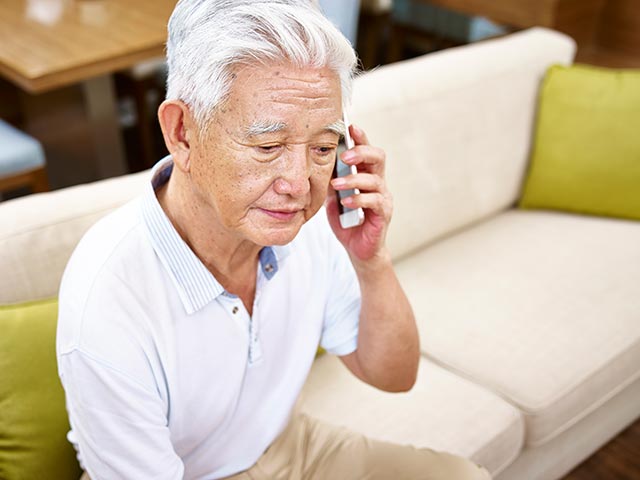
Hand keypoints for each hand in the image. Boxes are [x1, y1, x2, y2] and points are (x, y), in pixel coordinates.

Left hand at [326, 124, 392, 263]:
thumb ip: (330, 181)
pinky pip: (374, 202)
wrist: (359, 249)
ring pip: (375, 179)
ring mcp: (383, 198)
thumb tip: (315, 163)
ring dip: (353, 179)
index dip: (361, 138)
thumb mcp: (333, 197)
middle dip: (362, 152)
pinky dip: (358, 199)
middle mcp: (378, 183)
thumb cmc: (348, 221)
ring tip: (336, 183)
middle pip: (378, 157)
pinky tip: (346, 201)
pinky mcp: (383, 214)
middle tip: (345, 155)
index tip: (350, 127)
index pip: (367, 151)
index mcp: (366, 175)